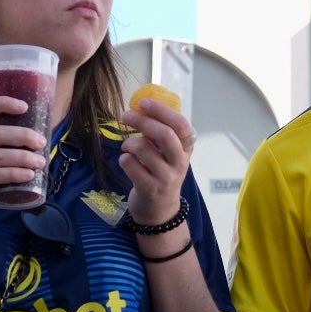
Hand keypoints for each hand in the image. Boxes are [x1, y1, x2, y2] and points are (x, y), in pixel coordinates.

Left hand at [119, 97, 194, 225]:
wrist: (159, 209)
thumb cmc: (161, 172)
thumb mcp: (169, 153)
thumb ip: (161, 132)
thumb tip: (142, 106)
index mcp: (186, 149)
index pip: (181, 125)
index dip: (162, 111)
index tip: (144, 102)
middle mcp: (179, 163)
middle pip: (164, 135)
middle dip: (142, 121)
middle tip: (125, 115)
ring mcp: (166, 177)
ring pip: (143, 148)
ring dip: (129, 142)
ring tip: (127, 146)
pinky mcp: (149, 188)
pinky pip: (130, 164)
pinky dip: (124, 158)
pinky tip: (126, 161)